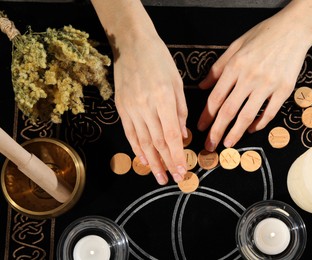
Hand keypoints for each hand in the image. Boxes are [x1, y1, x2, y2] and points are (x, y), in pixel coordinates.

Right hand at [92, 0, 187, 184]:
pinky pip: (130, 133)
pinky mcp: (121, 108)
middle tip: (174, 180)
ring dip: (152, 162)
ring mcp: (130, 109)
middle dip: (167, 163)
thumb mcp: (177, 83)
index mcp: (163, 99)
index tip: (182, 171)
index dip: (177, 156)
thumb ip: (180, 111)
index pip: (171, 136)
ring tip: (159, 177)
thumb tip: (183, 136)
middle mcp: (145, 107)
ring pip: (143, 142)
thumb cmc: (159, 61)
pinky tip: (143, 160)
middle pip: (157, 142)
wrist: (131, 45)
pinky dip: (137, 149)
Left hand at [197, 0, 311, 150]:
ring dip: (235, 133)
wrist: (294, 29)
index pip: (216, 98)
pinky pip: (270, 112)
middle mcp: (249, 77)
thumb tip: (202, 86)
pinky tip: (251, 129)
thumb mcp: (235, 46)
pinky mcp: (284, 89)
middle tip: (209, 145)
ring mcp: (268, 85)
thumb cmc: (263, 35)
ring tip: (227, 144)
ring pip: (247, 115)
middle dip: (217, 131)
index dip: (207, 116)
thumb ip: (218, 68)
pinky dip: (259, 123)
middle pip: (229, 111)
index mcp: (235, 66)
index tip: (200, 128)